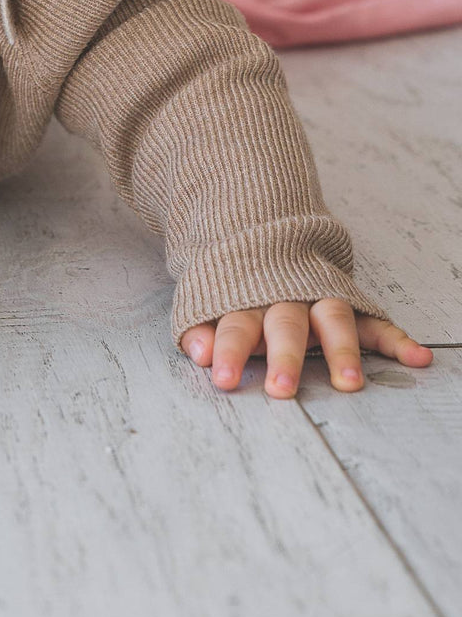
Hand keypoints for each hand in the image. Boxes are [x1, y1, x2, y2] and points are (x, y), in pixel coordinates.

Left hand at [179, 298, 432, 397]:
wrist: (259, 228)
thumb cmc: (231, 284)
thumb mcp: (205, 301)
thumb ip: (199, 327)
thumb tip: (199, 353)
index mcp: (245, 300)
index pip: (236, 326)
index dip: (228, 352)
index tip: (224, 379)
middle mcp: (285, 299)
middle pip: (285, 325)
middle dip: (285, 358)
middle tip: (281, 389)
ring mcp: (319, 299)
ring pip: (333, 320)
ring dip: (342, 351)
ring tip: (349, 383)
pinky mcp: (348, 302)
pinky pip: (376, 320)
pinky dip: (397, 339)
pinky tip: (418, 358)